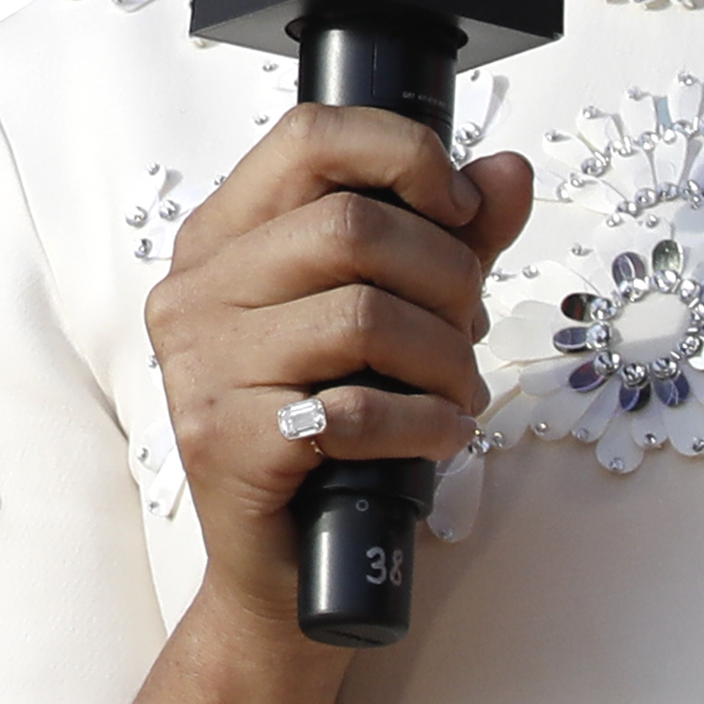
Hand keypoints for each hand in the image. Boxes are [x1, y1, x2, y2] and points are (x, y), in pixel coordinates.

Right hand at [139, 103, 525, 628]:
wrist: (286, 566)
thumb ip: (451, 239)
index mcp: (224, 238)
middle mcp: (196, 290)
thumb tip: (507, 173)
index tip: (459, 206)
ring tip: (459, 391)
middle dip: (447, 276)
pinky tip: (438, 434)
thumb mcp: (398, 316)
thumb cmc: (334, 432)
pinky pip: (352, 408)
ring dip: (444, 359)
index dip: (404, 155)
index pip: (309, 137)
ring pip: (362, 315)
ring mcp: (199, 365)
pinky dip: (423, 423)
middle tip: (469, 329)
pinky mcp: (224, 438)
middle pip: (351, 225)